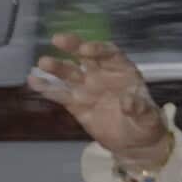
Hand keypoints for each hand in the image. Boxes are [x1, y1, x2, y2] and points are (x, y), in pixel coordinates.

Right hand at [28, 33, 170, 166]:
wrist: (134, 142)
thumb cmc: (146, 123)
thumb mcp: (148, 117)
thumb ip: (139, 108)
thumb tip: (128, 101)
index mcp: (123, 71)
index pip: (110, 54)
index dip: (98, 50)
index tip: (86, 51)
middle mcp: (102, 74)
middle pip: (86, 56)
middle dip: (74, 46)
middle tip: (58, 39)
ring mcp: (88, 88)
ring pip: (70, 73)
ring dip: (57, 67)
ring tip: (43, 62)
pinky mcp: (76, 104)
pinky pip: (60, 94)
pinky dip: (47, 87)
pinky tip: (33, 80)